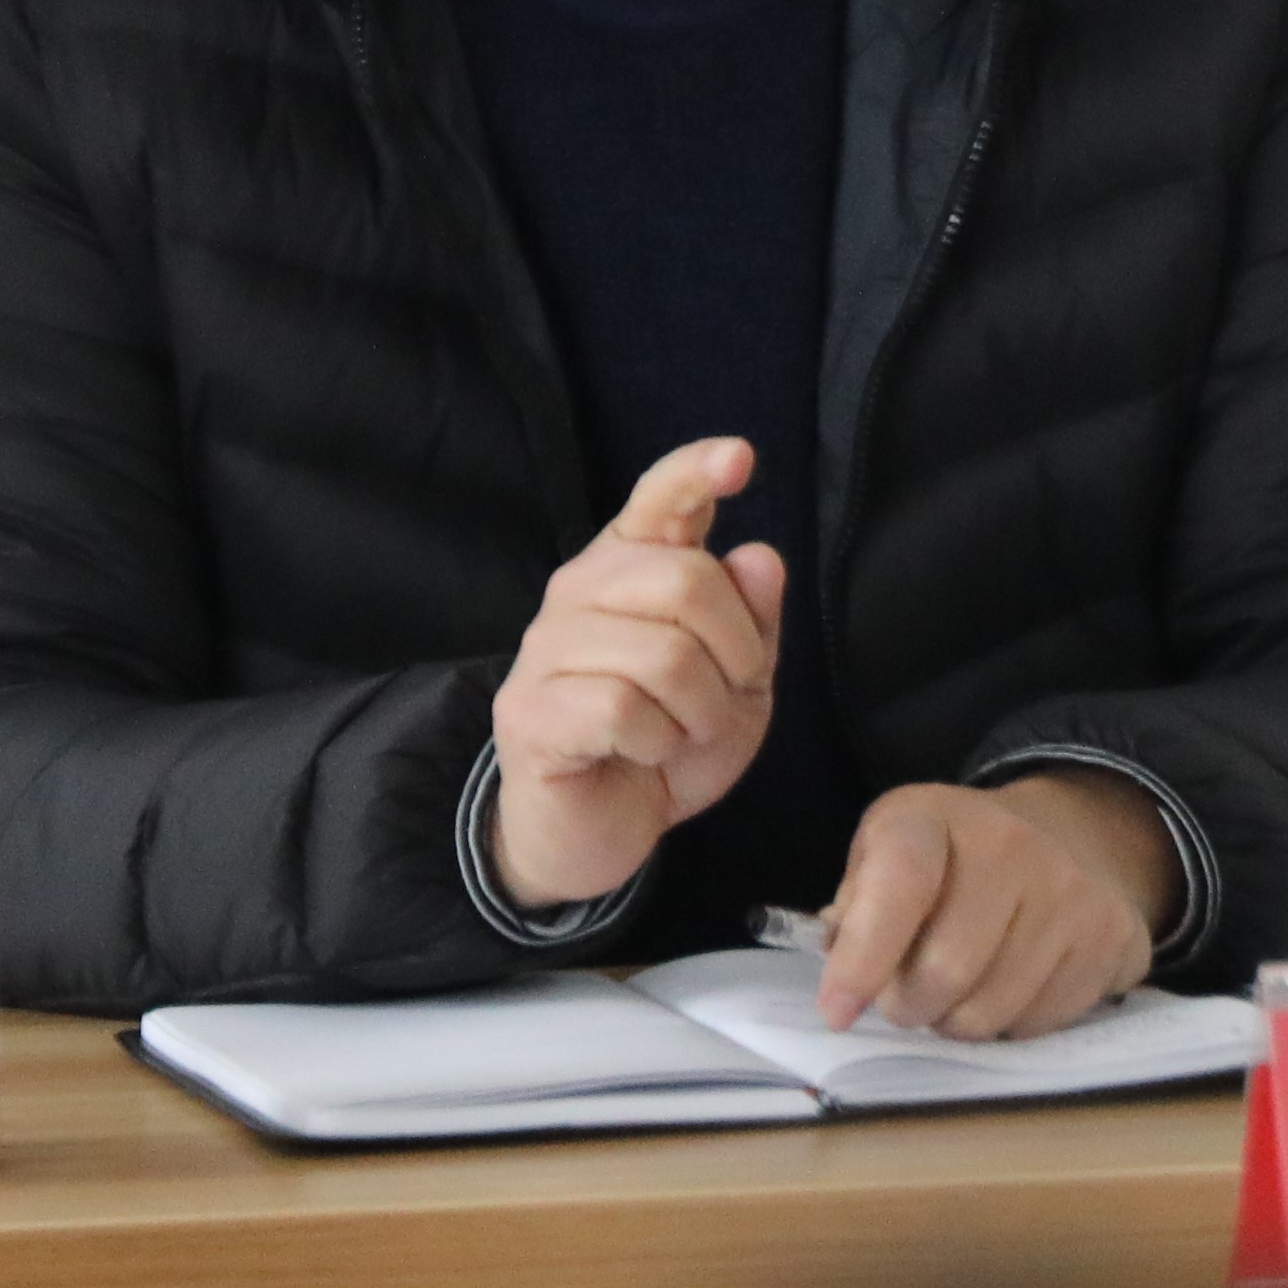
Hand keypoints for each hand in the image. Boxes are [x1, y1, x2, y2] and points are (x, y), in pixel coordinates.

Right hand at [487, 437, 786, 915]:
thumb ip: (752, 621)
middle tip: (729, 695)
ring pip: (663, 655)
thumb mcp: (737, 685)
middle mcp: (580, 589)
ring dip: (701, 711)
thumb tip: (759, 556)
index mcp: (631, 565)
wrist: (600, 830)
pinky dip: (659, 743)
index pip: (659, 497)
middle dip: (736, 650)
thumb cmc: (669, 741)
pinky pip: (623, 710)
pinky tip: (645, 753)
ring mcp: (546, 648)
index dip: (697, 471)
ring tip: (684, 734)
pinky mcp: (528, 710)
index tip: (741, 458)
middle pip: (685, 580)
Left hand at [814, 772, 1173, 1039]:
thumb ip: (856, 906)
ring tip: (959, 991)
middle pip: (945, 972)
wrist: (1072, 834)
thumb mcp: (888, 851)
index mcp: (934, 815)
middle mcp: (1011, 842)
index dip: (863, 957)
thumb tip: (841, 967)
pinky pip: (1040, 1023)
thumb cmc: (953, 858)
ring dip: (958, 1022)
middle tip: (907, 998)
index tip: (836, 1011)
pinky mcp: (1113, 936)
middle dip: (910, 1006)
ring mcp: (1072, 888)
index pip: (901, 883)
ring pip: (991, 1013)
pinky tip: (1012, 986)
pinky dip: (1011, 1025)